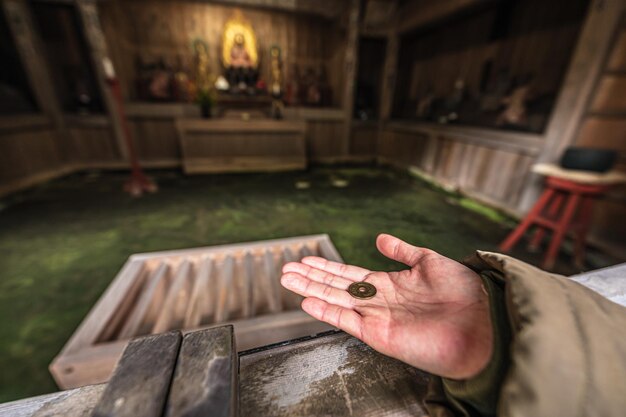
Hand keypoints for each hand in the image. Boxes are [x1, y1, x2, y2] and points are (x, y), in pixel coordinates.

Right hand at [281, 234, 492, 378]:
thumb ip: (403, 251)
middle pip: (336, 286)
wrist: (483, 323)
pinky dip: (327, 312)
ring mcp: (377, 318)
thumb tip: (380, 238)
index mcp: (389, 284)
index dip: (327, 266)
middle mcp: (379, 301)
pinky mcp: (380, 335)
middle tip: (285, 269)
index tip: (305, 258)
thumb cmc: (464, 293)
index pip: (349, 273)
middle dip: (310, 277)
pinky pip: (347, 321)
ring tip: (287, 280)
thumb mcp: (430, 262)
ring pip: (335, 301)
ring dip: (310, 290)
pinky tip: (309, 302)